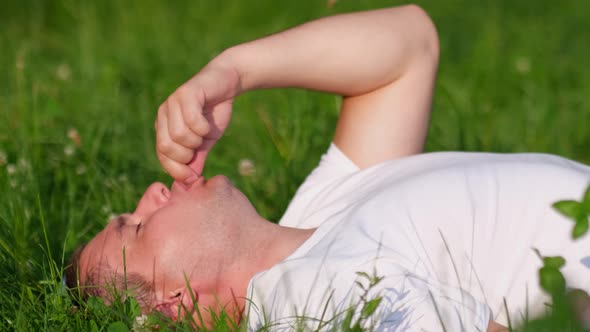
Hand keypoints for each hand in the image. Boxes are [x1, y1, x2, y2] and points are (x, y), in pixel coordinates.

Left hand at [155, 61, 239, 182]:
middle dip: (186, 155)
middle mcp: (163, 114)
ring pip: (179, 135)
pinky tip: (208, 123)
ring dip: (197, 140)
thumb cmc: (213, 113)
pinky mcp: (186, 93)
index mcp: (164, 126)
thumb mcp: (204, 141)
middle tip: (198, 148)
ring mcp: (173, 102)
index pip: (161, 156)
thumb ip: (196, 159)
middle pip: (166, 147)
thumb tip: (189, 183)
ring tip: (204, 133)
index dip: (176, 170)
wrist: (226, 84)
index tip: (192, 177)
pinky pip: (192, 121)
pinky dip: (203, 128)